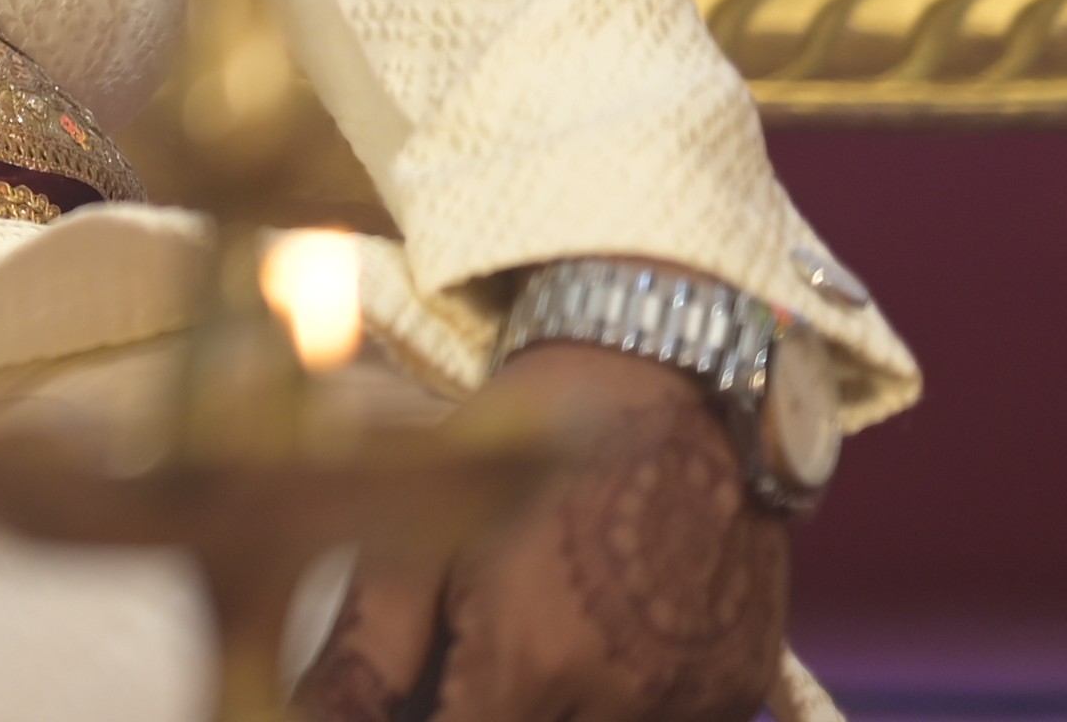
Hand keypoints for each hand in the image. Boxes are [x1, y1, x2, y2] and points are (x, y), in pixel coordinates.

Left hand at [304, 344, 786, 721]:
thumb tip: (323, 718)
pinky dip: (629, 701)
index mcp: (534, 658)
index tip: (430, 692)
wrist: (669, 378)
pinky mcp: (742, 686)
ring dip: (564, 707)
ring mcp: (696, 696)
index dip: (436, 720)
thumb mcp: (422, 523)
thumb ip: (371, 647)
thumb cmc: (528, 437)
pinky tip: (610, 634)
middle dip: (504, 705)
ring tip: (550, 630)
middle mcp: (625, 694)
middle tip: (479, 657)